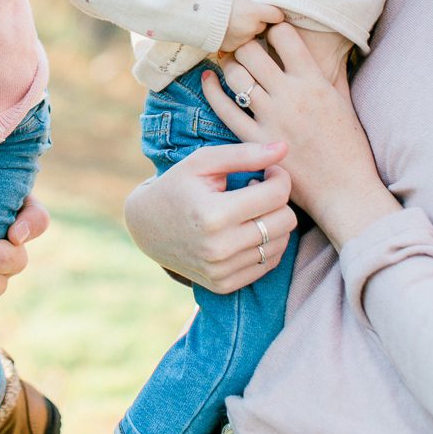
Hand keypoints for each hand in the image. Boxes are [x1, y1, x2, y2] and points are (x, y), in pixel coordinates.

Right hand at [123, 142, 295, 292]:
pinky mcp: (224, 285)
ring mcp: (222, 271)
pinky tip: (246, 228)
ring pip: (281, 243)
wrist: (147, 226)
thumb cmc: (177, 186)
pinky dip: (265, 244)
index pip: (276, 195)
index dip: (279, 176)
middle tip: (257, 189)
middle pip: (285, 221)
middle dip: (278, 200)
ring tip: (250, 209)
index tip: (267, 170)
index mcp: (214, 214)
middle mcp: (219, 248)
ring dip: (273, 222)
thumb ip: (245, 154)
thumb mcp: (203, 161)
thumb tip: (284, 148)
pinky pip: (269, 264)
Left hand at [203, 24, 400, 247]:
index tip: (268, 31)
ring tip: (230, 63)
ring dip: (229, 64)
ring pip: (236, 75)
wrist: (345, 190)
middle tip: (243, 46)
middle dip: (245, 44)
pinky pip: (224, 109)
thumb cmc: (349, 147)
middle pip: (252, 51)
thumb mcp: (344, 101)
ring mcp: (271, 118)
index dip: (273, 28)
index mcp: (314, 81)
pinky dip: (212, 90)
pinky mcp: (255, 141)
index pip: (283, 36)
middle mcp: (290, 95)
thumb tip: (330, 49)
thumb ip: (332, 73)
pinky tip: (208, 79)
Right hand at [223, 0, 283, 50]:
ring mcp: (240, 41)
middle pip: (263, 26)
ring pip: (251, 36)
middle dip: (258, 21)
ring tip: (232, 21)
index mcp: (254, 12)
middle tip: (244, 13)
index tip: (268, 10)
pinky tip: (225, 29)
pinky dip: (235, 37)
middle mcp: (250, 29)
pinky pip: (239, 43)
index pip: (277, 16)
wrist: (189, 9)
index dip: (274, 12)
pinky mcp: (229, 48)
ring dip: (247, 30)